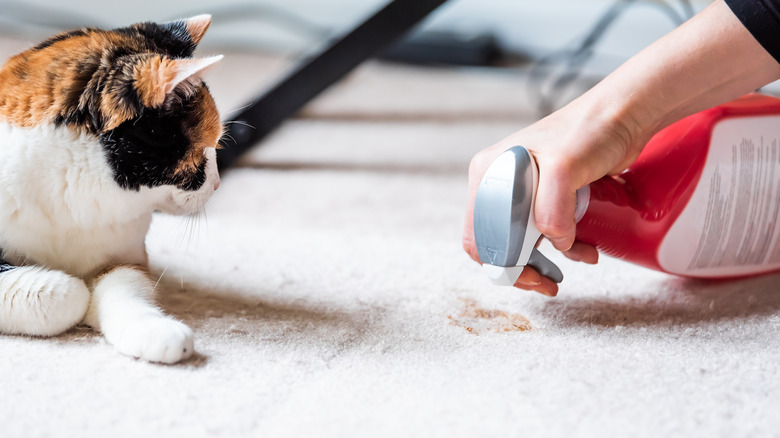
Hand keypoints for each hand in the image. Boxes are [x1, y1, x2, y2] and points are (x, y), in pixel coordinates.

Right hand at [463, 99, 645, 295]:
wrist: (623, 116)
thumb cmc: (589, 130)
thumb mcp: (563, 167)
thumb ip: (551, 209)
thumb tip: (553, 241)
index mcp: (489, 174)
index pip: (479, 235)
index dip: (501, 262)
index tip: (530, 276)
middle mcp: (499, 183)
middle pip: (498, 243)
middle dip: (522, 267)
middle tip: (547, 284)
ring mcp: (523, 191)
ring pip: (522, 242)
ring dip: (544, 261)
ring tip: (569, 269)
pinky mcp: (546, 196)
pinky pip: (545, 234)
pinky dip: (564, 247)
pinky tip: (585, 248)